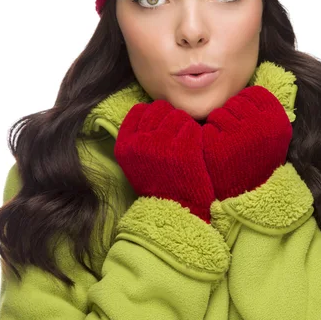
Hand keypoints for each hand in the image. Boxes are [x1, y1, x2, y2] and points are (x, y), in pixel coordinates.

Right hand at [114, 99, 214, 222]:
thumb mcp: (135, 163)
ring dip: (184, 125)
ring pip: (177, 114)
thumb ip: (137, 138)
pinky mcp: (184, 148)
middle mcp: (140, 143)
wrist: (177, 211)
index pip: (138, 111)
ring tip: (184, 144)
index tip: (159, 128)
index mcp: (124, 146)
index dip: (152, 115)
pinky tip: (193, 148)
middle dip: (169, 118)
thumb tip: (148, 110)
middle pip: (159, 108)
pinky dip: (195, 135)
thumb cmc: (158, 186)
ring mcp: (162, 144)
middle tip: (175, 136)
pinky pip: (192, 126)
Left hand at [202, 85, 292, 200]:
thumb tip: (260, 71)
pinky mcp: (220, 145)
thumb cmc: (254, 158)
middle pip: (237, 101)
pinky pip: (210, 123)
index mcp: (279, 122)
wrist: (241, 194)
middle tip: (237, 139)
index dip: (246, 108)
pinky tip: (218, 150)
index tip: (249, 127)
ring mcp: (242, 136)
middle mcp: (264, 128)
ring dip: (220, 125)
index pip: (254, 94)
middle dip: (232, 116)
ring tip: (229, 145)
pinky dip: (210, 133)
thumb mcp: (269, 132)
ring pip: (222, 111)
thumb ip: (265, 108)